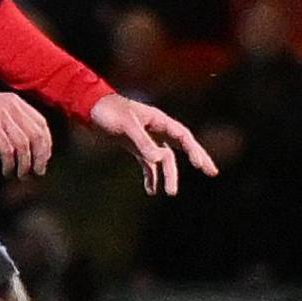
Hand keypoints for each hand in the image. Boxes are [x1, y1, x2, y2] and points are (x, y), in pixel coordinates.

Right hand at [0, 88, 51, 177]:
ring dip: (25, 163)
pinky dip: (9, 162)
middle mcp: (12, 108)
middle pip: (37, 135)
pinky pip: (6, 148)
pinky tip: (7, 169)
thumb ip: (13, 118)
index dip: (46, 144)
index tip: (44, 158)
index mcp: (17, 102)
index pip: (42, 124)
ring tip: (21, 174)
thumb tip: (27, 141)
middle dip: (40, 157)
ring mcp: (1, 116)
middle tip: (38, 171)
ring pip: (23, 144)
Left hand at [91, 94, 220, 195]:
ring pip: (164, 160)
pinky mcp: (135, 147)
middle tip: (212, 172)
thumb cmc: (109, 111)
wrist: (89, 107)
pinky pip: (148, 164)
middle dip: (197, 159)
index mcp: (159, 121)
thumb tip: (159, 160)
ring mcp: (146, 139)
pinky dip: (151, 176)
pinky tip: (151, 190)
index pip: (182, 136)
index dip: (194, 150)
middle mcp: (156, 130)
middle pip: (181, 147)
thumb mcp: (126, 127)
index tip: (201, 165)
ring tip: (170, 193)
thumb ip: (143, 143)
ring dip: (168, 176)